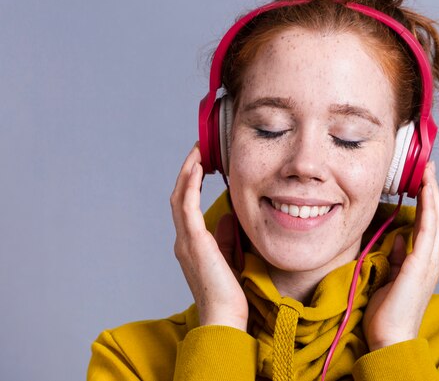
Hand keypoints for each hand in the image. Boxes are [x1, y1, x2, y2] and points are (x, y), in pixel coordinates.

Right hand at [170, 142, 247, 330]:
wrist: (224, 318)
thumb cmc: (228, 294)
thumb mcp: (230, 258)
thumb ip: (226, 237)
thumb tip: (228, 216)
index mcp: (192, 244)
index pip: (188, 205)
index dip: (192, 181)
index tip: (204, 161)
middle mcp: (184, 240)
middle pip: (180, 196)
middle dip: (189, 170)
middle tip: (200, 148)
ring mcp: (186, 241)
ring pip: (180, 197)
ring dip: (188, 171)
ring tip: (198, 150)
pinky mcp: (194, 242)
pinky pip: (187, 206)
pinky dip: (190, 184)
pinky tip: (199, 168)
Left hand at [362, 161, 438, 350]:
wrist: (390, 340)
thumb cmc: (388, 315)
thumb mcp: (390, 279)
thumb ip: (397, 258)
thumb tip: (399, 238)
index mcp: (424, 264)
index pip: (429, 226)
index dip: (429, 203)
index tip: (423, 182)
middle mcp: (431, 261)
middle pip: (437, 219)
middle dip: (433, 191)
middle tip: (428, 168)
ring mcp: (428, 263)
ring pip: (436, 221)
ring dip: (433, 194)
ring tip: (428, 173)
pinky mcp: (420, 266)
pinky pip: (427, 231)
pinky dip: (428, 210)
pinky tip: (425, 193)